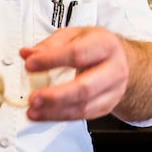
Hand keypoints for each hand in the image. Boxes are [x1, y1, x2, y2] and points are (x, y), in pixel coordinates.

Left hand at [19, 27, 151, 122]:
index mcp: (104, 45)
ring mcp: (112, 91)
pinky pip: (82, 116)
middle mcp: (113, 70)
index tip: (29, 64)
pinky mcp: (106, 107)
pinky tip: (43, 115)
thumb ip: (50, 45)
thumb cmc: (96, 46)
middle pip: (85, 87)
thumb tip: (27, 53)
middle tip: (33, 98)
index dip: (52, 60)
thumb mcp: (75, 35)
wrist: (124, 62)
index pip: (77, 54)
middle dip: (56, 96)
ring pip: (83, 107)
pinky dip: (60, 117)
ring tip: (33, 110)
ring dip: (55, 111)